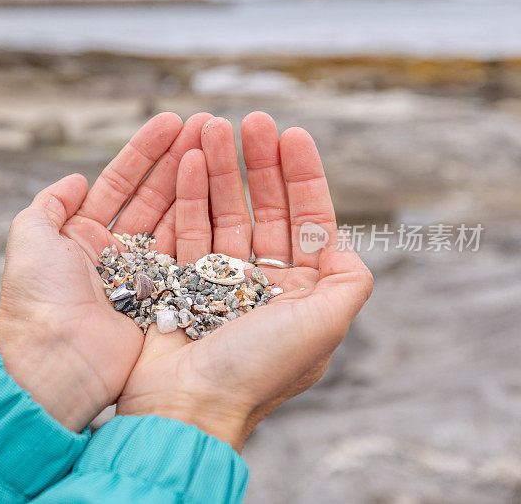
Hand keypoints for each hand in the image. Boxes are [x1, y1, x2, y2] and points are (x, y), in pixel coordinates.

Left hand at [0, 112, 213, 430]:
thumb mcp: (29, 238)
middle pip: (151, 197)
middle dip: (177, 160)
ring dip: (195, 183)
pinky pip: (185, 254)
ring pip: (172, 220)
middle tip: (207, 126)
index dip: (143, 152)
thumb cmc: (37, 298)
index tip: (172, 120)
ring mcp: (142, 278)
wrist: (55, 360)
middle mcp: (114, 255)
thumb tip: (73, 179)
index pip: (117, 183)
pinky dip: (201, 223)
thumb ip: (47, 204)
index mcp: (81, 238)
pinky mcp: (164, 300)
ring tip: (217, 146)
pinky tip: (221, 192)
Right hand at [116, 114, 373, 449]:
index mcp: (298, 294)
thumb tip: (345, 246)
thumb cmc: (255, 371)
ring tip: (210, 127)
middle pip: (264, 209)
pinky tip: (189, 161)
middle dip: (258, 164)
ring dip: (219, 169)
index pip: (306, 221)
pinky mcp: (178, 281)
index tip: (292, 134)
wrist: (185, 406)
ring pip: (222, 212)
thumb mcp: (324, 326)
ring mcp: (216, 282)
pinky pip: (185, 229)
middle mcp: (259, 285)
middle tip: (250, 120)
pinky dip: (187, 195)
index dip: (302, 176)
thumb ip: (349, 282)